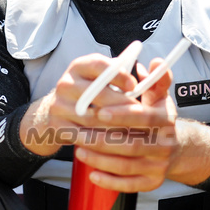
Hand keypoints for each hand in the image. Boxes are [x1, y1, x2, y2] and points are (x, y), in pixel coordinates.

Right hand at [21, 53, 143, 154]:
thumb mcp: (100, 79)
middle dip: (123, 105)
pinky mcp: (57, 126)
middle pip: (98, 93)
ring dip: (118, 126)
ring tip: (138, 131)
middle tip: (144, 115)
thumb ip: (124, 74)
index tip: (134, 85)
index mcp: (79, 67)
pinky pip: (85, 136)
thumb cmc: (89, 96)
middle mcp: (66, 83)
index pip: (98, 65)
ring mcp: (59, 106)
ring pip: (94, 118)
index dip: (118, 74)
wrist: (54, 116)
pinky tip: (120, 145)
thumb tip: (155, 67)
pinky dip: (104, 142)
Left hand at [73, 59, 178, 190]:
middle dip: (101, 139)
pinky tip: (91, 174)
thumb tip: (152, 63)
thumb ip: (155, 79)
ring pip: (126, 165)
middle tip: (78, 133)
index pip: (144, 117)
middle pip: (131, 144)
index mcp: (167, 121)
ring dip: (100, 159)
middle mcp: (165, 145)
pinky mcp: (152, 183)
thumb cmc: (158, 118)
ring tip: (79, 149)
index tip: (99, 112)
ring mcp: (159, 166)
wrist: (176, 148)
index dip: (122, 115)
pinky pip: (129, 185)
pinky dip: (109, 181)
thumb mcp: (159, 97)